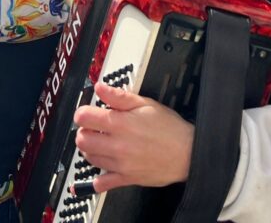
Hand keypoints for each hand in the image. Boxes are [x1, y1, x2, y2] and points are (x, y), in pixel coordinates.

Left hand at [74, 82, 193, 191]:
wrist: (188, 153)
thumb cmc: (169, 128)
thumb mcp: (146, 104)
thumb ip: (119, 96)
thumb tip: (100, 88)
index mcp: (121, 123)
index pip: (84, 118)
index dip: (83, 112)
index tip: (87, 112)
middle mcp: (117, 144)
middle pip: (82, 139)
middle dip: (83, 131)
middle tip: (93, 128)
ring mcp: (120, 163)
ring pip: (89, 158)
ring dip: (90, 149)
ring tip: (101, 143)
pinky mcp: (126, 178)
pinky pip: (103, 183)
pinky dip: (97, 179)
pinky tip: (101, 171)